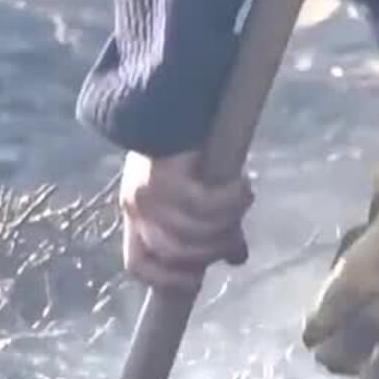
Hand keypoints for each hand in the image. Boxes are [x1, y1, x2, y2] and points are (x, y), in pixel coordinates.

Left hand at [118, 151, 251, 290]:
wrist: (172, 97)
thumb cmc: (182, 148)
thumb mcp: (189, 194)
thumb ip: (208, 228)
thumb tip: (238, 259)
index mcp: (134, 217)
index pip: (137, 265)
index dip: (165, 281)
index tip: (197, 281)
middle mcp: (136, 209)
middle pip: (177, 253)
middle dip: (212, 249)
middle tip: (236, 231)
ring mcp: (148, 194)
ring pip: (194, 232)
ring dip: (227, 222)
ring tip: (244, 199)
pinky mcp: (166, 176)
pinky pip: (206, 205)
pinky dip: (230, 201)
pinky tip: (242, 185)